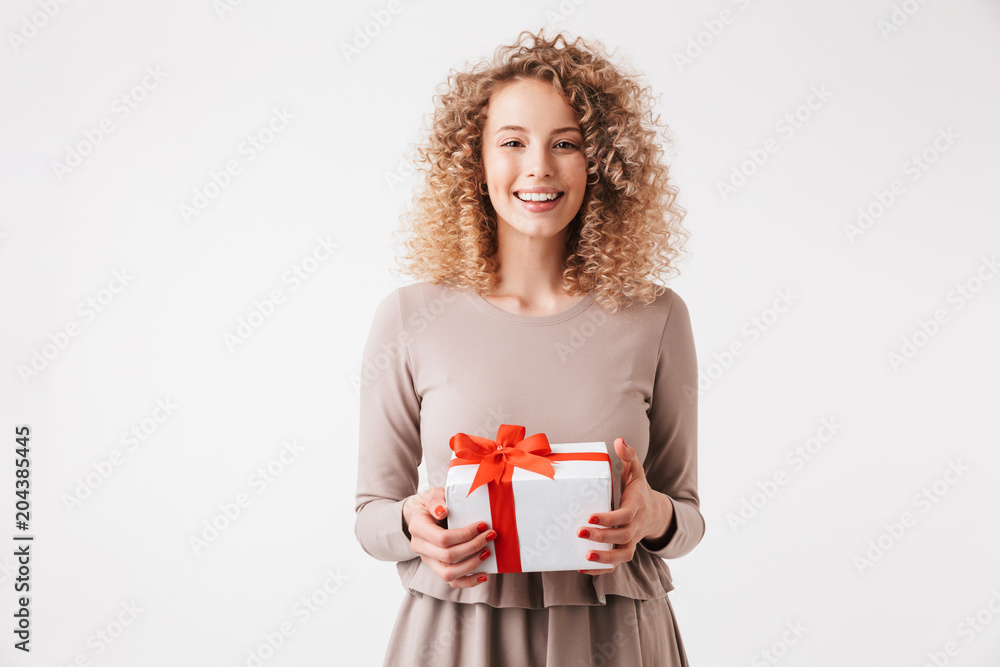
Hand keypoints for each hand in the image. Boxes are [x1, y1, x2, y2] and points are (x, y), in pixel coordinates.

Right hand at [401, 487, 496, 587]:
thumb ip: (435, 500)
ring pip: (449, 574)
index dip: (465, 535)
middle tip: (491, 535)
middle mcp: (420, 548)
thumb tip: (442, 511)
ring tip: (488, 552)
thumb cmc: (432, 504)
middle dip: (473, 547)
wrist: (424, 515)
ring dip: (472, 565)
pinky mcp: (438, 568)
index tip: (483, 525)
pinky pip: (453, 582)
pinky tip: (484, 575)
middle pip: (448, 557)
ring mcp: (429, 561)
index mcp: (418, 528)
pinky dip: (469, 581)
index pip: (442, 538)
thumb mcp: (432, 495)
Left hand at [577, 438, 672, 574]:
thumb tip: (619, 440)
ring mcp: (631, 541)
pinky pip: (617, 564)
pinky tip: (582, 568)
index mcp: (636, 507)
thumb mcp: (636, 471)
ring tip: (585, 558)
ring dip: (605, 559)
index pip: (625, 516)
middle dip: (602, 537)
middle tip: (580, 532)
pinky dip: (602, 570)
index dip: (609, 518)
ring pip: (622, 555)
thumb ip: (628, 456)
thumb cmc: (638, 490)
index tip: (591, 516)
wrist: (654, 513)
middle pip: (622, 537)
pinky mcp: (625, 550)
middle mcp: (635, 527)